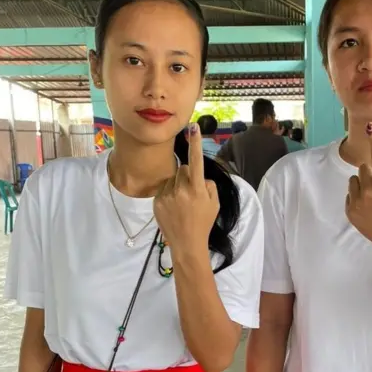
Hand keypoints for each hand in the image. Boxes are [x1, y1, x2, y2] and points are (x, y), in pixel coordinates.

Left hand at [153, 123, 218, 254]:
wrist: (187, 244)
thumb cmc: (203, 223)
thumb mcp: (214, 203)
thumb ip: (209, 185)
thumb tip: (200, 176)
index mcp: (198, 190)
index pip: (197, 162)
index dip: (196, 143)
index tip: (194, 127)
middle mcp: (182, 190)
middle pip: (182, 169)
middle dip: (187, 175)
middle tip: (191, 192)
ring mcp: (168, 195)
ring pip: (172, 178)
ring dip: (177, 185)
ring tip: (182, 203)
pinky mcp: (157, 201)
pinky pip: (164, 188)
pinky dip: (169, 193)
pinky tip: (173, 207)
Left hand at [345, 123, 371, 254]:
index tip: (370, 127)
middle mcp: (369, 192)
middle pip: (363, 168)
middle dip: (369, 173)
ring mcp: (358, 202)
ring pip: (353, 180)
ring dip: (361, 184)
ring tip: (371, 197)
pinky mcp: (350, 210)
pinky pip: (349, 194)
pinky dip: (356, 197)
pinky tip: (366, 208)